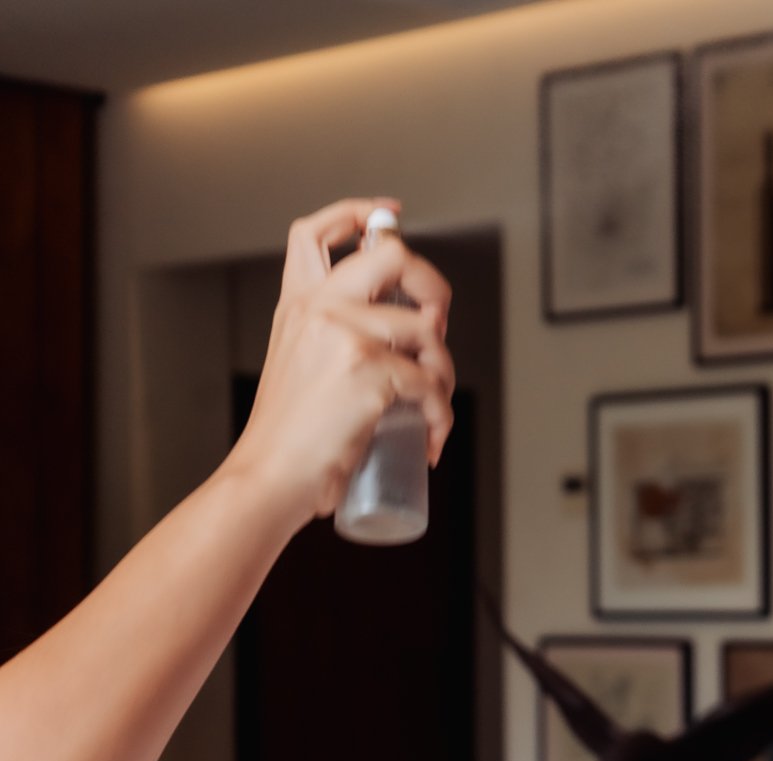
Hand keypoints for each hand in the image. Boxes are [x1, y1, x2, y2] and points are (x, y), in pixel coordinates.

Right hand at [222, 197, 456, 531]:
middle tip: (437, 324)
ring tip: (431, 407)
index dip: (357, 213)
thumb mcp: (300, 366)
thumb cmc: (290, 436)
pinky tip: (430, 438)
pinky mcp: (368, 370)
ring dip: (443, 372)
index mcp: (298, 305)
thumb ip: (333, 337)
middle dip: (432, 284)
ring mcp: (343, 334)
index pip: (313, 233)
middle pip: (392, 255)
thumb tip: (405, 332)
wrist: (269, 475)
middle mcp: (319, 308)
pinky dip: (440, 415)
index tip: (389, 213)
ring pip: (426, 330)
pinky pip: (430, 384)